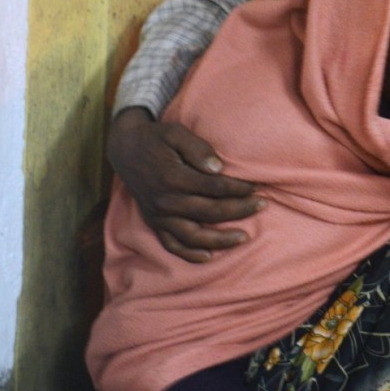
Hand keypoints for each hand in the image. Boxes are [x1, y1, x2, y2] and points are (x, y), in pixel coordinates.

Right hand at [107, 107, 264, 261]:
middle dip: (241, 210)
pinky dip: (189, 254)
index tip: (257, 186)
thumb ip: (197, 148)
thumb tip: (218, 168)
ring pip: (194, 236)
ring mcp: (159, 215)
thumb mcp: (176, 133)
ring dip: (221, 240)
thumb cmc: (157, 138)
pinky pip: (171, 245)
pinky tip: (209, 257)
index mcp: (174, 178)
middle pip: (211, 212)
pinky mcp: (154, 223)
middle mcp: (166, 201)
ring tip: (244, 237)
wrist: (125, 148)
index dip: (239, 188)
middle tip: (263, 205)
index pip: (215, 188)